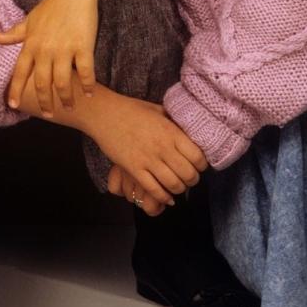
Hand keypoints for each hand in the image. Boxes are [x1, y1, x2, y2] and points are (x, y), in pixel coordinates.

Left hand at [0, 0, 97, 114]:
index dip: (16, 90)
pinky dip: (88, 84)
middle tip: (47, 114)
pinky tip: (89, 93)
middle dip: (44, 101)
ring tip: (69, 107)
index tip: (13, 105)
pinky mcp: (83, 46)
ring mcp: (64, 49)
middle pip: (41, 83)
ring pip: (62, 82)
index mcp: (31, 44)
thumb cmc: (50, 6)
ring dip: (65, 98)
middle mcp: (45, 49)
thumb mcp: (29, 20)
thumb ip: (14, 34)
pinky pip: (85, 71)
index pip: (20, 71)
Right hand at [84, 90, 206, 209]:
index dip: (202, 165)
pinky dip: (163, 197)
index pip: (198, 156)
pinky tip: (167, 197)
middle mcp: (162, 147)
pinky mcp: (134, 169)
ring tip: (178, 187)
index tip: (199, 166)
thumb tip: (188, 129)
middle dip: (193, 180)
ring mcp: (147, 159)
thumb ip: (173, 121)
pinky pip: (154, 189)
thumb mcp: (157, 109)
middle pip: (188, 174)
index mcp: (170, 131)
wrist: (104, 113)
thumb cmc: (131, 109)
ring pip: (173, 184)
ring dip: (179, 189)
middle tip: (190, 179)